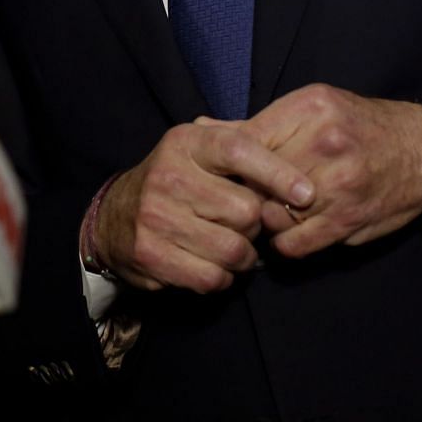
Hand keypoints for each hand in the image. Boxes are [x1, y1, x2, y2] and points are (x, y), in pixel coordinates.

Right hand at [91, 123, 313, 292]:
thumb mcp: (199, 150)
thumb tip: (299, 156)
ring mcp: (156, 216)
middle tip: (245, 225)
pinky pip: (212, 277)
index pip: (239, 150)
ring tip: (232, 246)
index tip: (307, 194)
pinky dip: (222, 278)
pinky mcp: (151, 253)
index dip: (277, 172)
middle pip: (245, 210)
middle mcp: (169, 175)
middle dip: (256, 225)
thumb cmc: (175, 181)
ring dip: (243, 256)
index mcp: (185, 143)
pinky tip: (212, 264)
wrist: (114, 217)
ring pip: (233, 249)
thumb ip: (242, 146)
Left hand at [216, 83, 421, 258]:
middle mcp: (323, 144)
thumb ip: (258, 123)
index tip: (224, 174)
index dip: (229, 164)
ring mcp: (337, 185)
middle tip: (244, 197)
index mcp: (309, 109)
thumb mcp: (312, 108)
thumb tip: (201, 129)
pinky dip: (285, 242)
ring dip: (265, 218)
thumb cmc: (359, 126)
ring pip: (271, 214)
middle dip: (245, 192)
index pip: (244, 141)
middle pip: (255, 179)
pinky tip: (289, 230)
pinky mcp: (348, 220)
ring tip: (271, 210)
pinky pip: (294, 243)